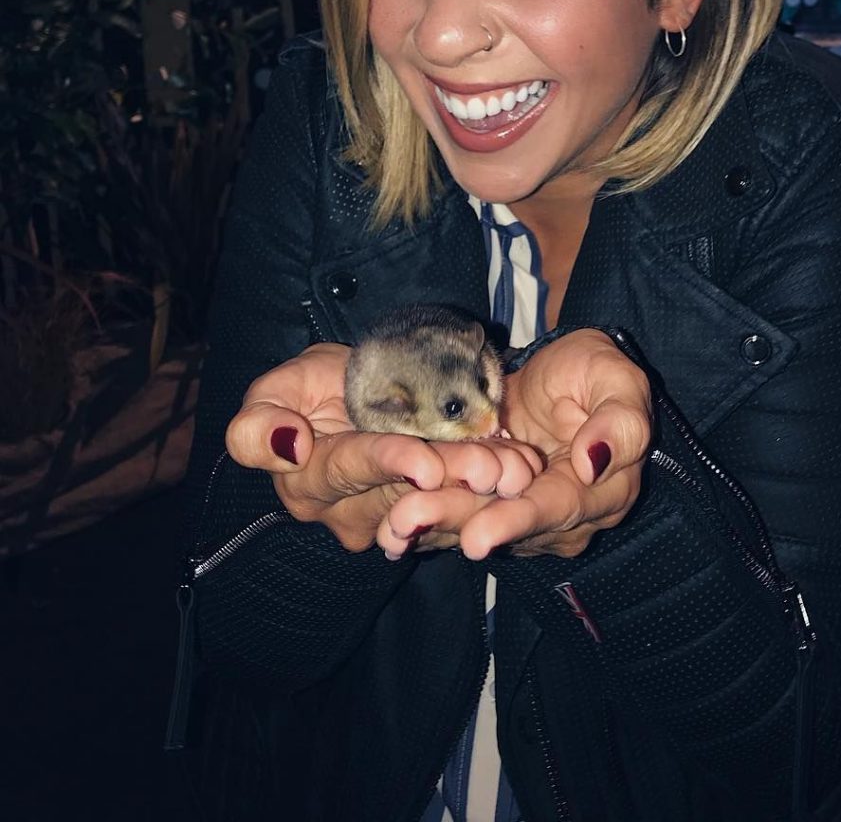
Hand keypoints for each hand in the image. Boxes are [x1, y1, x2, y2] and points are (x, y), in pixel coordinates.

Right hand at [226, 343, 541, 552]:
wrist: (352, 389)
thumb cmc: (308, 390)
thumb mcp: (275, 390)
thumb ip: (258, 426)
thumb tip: (289, 446)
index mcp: (309, 481)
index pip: (351, 470)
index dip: (389, 465)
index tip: (425, 464)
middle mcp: (350, 510)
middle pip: (406, 493)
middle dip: (450, 478)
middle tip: (490, 468)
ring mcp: (393, 515)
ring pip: (441, 501)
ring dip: (479, 484)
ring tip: (512, 470)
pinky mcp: (429, 512)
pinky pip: (462, 501)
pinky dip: (492, 483)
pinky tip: (518, 469)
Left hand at [381, 330, 651, 560]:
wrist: (563, 370)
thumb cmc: (596, 371)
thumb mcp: (619, 380)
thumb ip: (620, 422)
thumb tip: (593, 462)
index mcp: (603, 493)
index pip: (556, 510)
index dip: (515, 521)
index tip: (477, 536)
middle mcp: (563, 516)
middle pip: (505, 523)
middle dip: (455, 522)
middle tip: (407, 520)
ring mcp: (522, 513)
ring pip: (474, 520)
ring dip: (431, 523)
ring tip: (391, 524)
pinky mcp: (490, 503)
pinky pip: (457, 511)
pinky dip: (424, 521)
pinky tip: (388, 528)